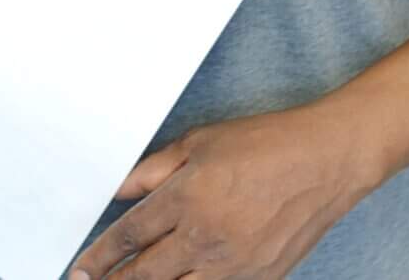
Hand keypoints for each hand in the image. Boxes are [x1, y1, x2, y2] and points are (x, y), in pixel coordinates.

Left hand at [70, 105, 373, 279]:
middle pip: (144, 276)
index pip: (127, 237)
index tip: (80, 270)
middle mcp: (205, 238)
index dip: (98, 257)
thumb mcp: (200, 142)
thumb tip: (115, 191)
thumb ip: (151, 171)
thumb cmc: (266, 143)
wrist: (328, 160)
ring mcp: (234, 266)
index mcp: (186, 198)